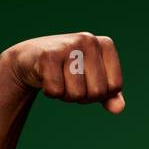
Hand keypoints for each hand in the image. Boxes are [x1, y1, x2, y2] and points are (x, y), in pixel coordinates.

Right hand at [1, 33, 124, 112]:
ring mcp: (68, 45)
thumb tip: (118, 109)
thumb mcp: (92, 80)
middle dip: (83, 96)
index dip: (99, 94)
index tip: (86, 81)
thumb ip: (110, 95)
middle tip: (69, 81)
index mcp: (105, 44)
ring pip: (77, 94)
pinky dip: (50, 92)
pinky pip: (56, 91)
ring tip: (58, 78)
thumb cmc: (67, 70)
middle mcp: (89, 40)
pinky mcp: (48, 55)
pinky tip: (46, 77)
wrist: (30, 59)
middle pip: (97, 92)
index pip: (114, 87)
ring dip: (66, 95)